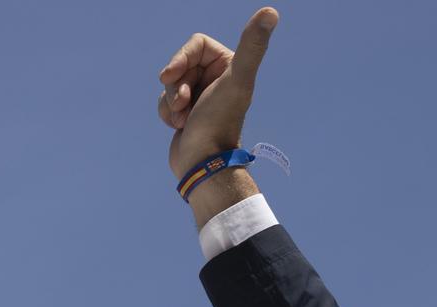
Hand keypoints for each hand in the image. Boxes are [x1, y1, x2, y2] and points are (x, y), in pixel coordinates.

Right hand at [159, 8, 276, 181]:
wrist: (203, 162)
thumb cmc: (218, 122)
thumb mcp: (236, 80)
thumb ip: (252, 46)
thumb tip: (271, 12)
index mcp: (229, 65)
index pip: (195, 45)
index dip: (180, 59)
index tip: (170, 76)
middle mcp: (216, 78)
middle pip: (181, 64)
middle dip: (176, 85)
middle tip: (184, 104)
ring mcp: (201, 95)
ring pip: (171, 83)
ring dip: (171, 101)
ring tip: (183, 119)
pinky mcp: (187, 112)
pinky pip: (166, 101)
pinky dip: (167, 113)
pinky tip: (179, 127)